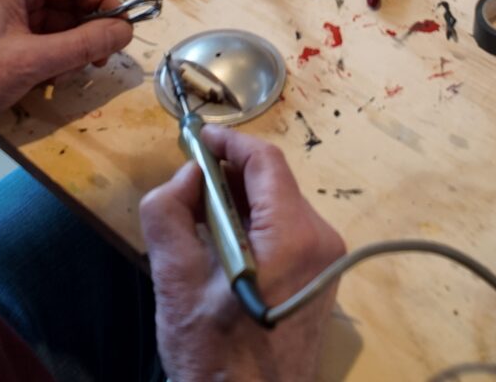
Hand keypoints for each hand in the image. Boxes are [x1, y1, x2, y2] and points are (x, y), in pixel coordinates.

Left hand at [0, 0, 130, 151]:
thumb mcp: (32, 61)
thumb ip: (83, 45)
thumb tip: (127, 31)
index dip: (105, 4)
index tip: (124, 34)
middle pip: (68, 0)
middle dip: (87, 31)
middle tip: (98, 62)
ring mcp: (3, 12)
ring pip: (57, 23)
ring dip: (70, 48)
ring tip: (66, 74)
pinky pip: (40, 38)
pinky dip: (52, 57)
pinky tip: (50, 78)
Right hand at [142, 127, 347, 381]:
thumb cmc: (215, 353)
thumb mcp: (176, 280)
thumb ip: (170, 213)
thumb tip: (186, 177)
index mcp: (294, 232)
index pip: (264, 161)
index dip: (227, 144)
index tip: (194, 141)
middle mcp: (321, 239)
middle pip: (273, 184)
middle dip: (227, 178)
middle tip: (185, 188)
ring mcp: (325, 263)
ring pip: (278, 210)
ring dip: (237, 206)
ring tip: (195, 224)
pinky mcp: (319, 283)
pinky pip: (285, 236)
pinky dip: (252, 230)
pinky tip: (220, 253)